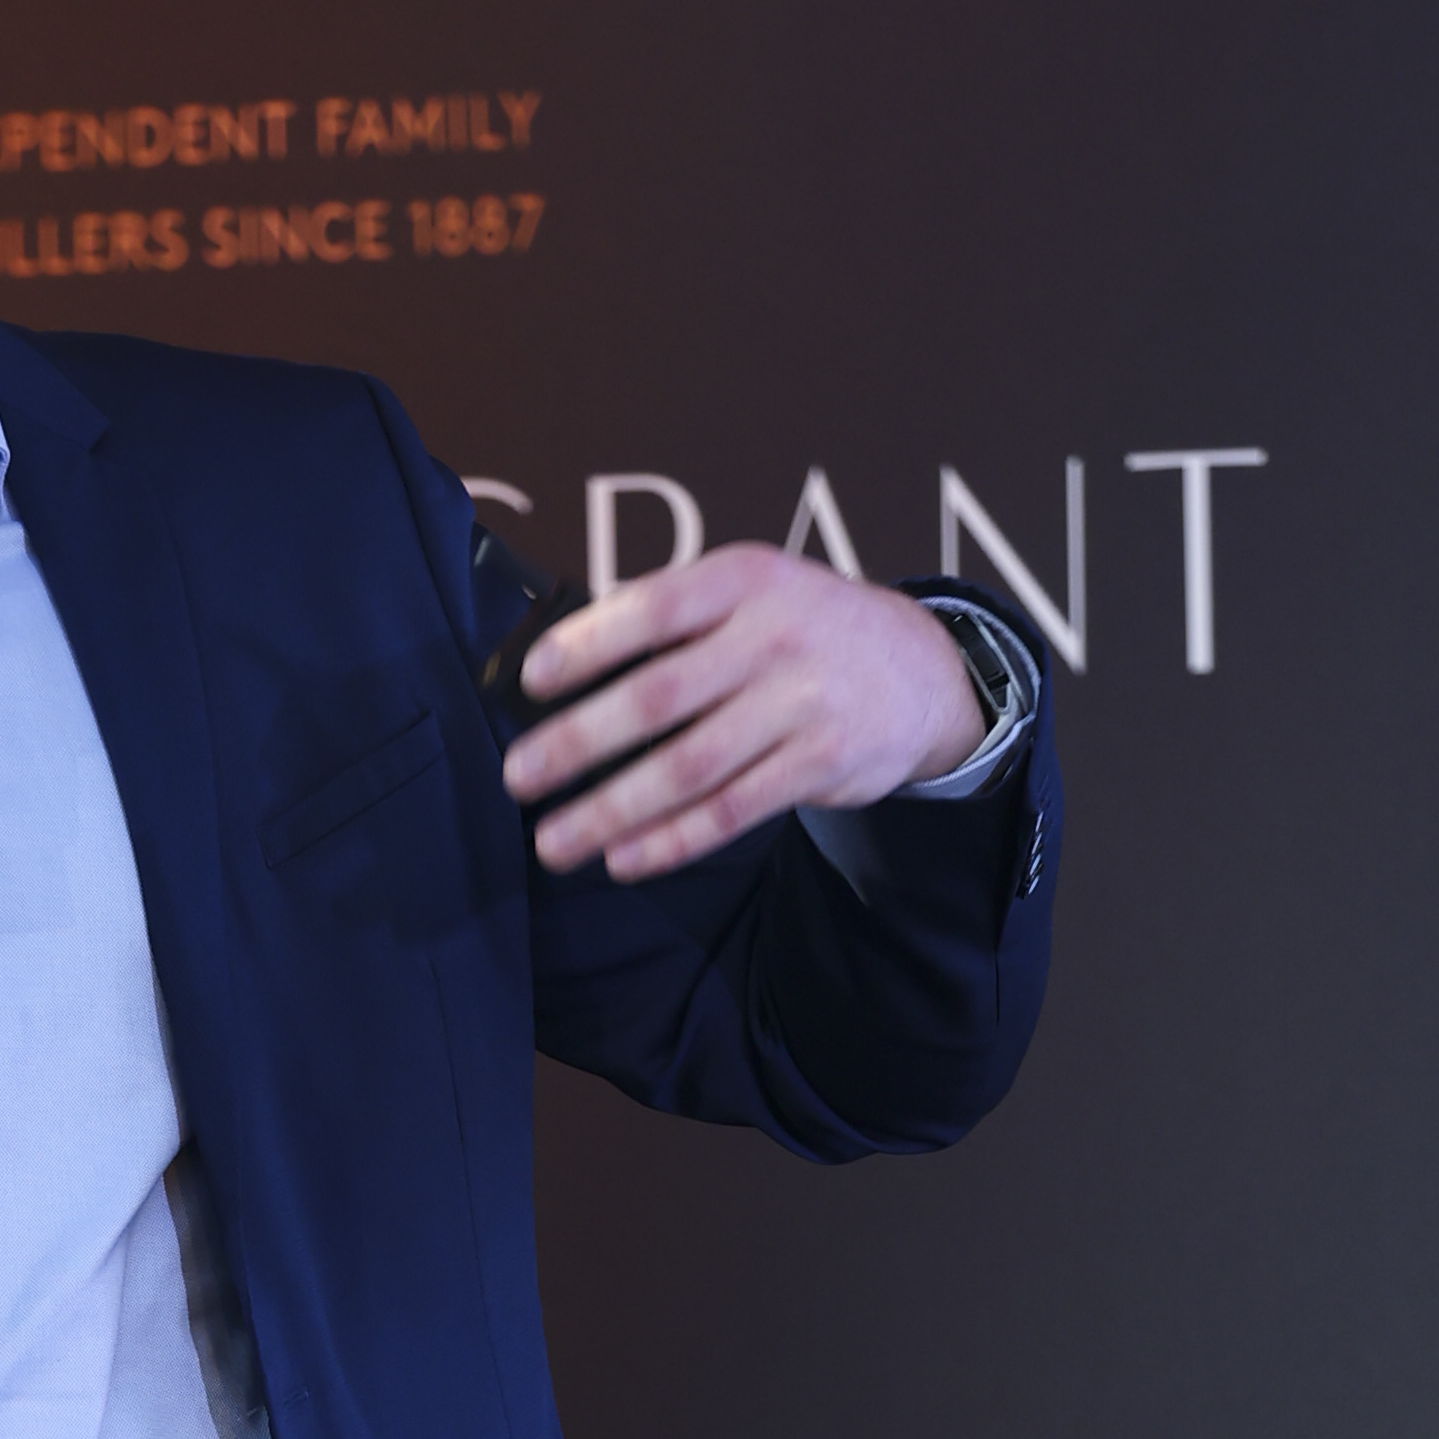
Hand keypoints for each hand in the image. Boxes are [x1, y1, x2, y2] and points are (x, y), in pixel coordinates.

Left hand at [501, 546, 985, 879]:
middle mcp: (772, 638)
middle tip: (518, 778)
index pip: (653, 609)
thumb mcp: (750, 592)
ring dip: (612, 810)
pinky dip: (673, 840)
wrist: (921, 669)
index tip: (531, 680)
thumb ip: (673, 618)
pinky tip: (624, 858)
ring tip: (554, 841)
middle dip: (578, 742)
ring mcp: (800, 704)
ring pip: (690, 767)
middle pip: (659, 696)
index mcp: (742, 580)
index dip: (588, 644)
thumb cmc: (802, 628)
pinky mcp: (819, 764)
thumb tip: (558, 663)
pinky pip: (732, 810)